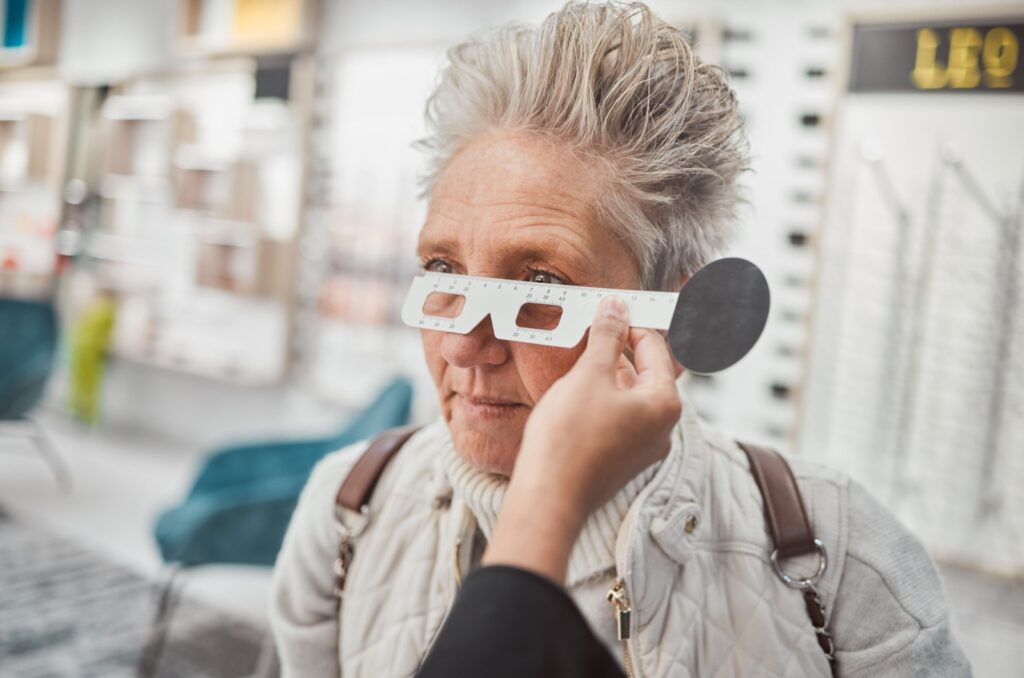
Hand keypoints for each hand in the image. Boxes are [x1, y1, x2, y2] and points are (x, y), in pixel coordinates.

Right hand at [484, 295, 682, 581]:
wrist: (548, 497)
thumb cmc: (570, 440)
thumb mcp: (588, 375)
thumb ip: (606, 338)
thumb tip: (616, 308)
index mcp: (664, 404)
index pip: (656, 349)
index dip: (633, 324)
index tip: (612, 309)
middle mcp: (661, 428)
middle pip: (648, 373)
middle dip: (623, 349)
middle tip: (599, 327)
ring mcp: (642, 448)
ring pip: (632, 397)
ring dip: (611, 374)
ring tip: (584, 357)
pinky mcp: (619, 461)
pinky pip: (618, 419)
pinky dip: (603, 399)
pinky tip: (578, 392)